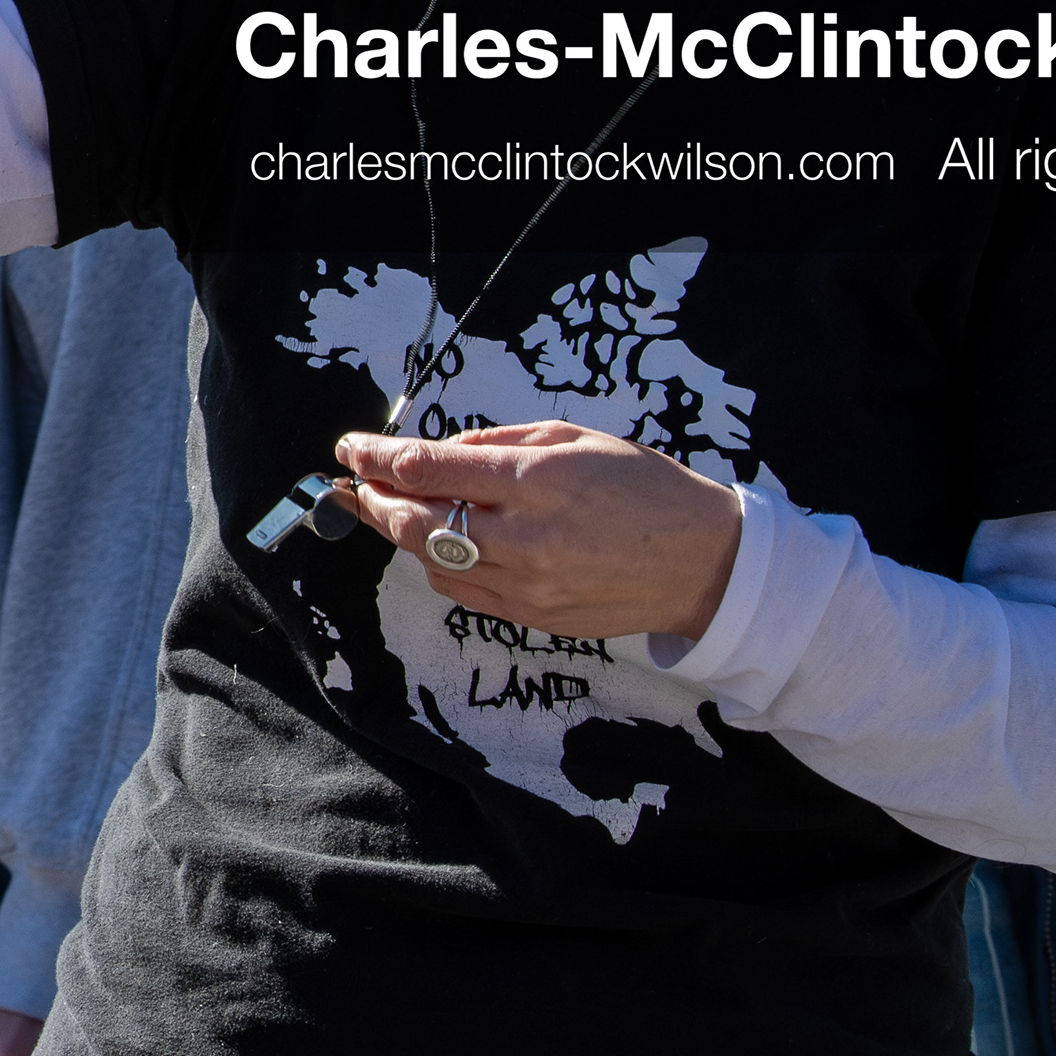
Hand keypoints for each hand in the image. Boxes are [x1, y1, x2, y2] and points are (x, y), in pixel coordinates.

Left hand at [331, 421, 746, 643]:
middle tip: (357, 482)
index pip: (428, 469)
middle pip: (415, 521)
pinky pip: (462, 590)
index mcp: (537, 480)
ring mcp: (528, 584)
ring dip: (400, 533)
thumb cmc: (642, 486)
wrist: (703, 562)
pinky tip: (438, 544)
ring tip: (389, 509)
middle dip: (373, 498)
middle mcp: (526, 536)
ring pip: (430, 560)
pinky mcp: (533, 617)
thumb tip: (440, 453)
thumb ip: (498, 444)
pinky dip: (438, 564)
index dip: (377, 457)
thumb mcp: (573, 438)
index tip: (352, 447)